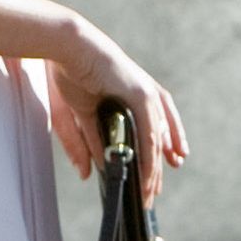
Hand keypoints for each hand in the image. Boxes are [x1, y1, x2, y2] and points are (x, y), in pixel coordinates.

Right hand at [46, 23, 186, 202]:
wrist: (66, 47)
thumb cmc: (68, 72)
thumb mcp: (76, 115)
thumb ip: (83, 143)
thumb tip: (86, 173)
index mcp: (131, 92)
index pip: (156, 123)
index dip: (167, 143)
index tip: (174, 161)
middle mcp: (143, 93)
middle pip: (159, 136)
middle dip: (157, 166)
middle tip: (154, 191)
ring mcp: (144, 93)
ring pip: (155, 140)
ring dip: (152, 170)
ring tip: (149, 193)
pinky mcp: (140, 95)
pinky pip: (149, 135)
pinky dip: (149, 158)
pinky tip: (147, 176)